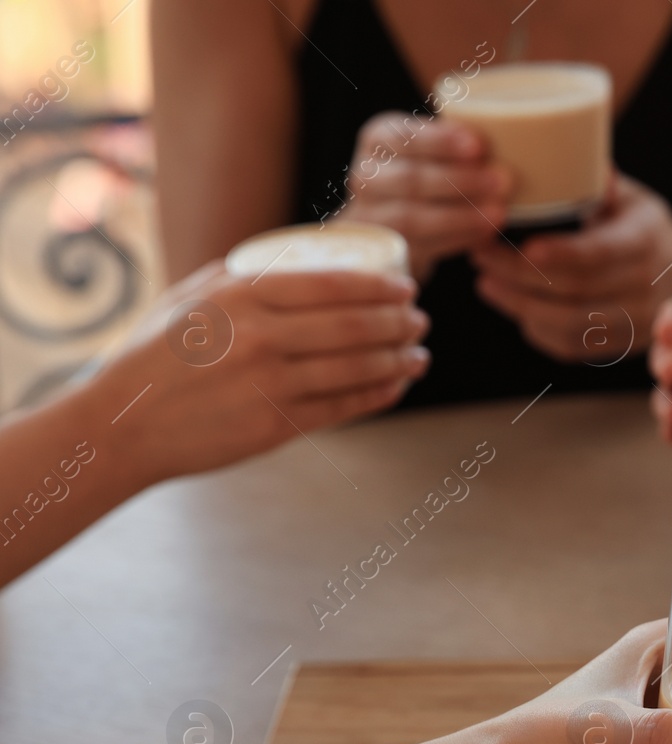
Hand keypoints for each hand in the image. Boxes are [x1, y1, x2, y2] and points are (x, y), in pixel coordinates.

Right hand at [101, 261, 429, 482]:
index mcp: (241, 296)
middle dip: (400, 323)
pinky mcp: (275, 426)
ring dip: (399, 361)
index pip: (332, 284)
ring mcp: (270, 384)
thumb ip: (242, 279)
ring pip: (357, 368)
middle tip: (421, 320)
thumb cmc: (154, 356)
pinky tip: (396, 387)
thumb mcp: (189, 299)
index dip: (380, 287)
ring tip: (419, 355)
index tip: (405, 287)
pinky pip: (343, 408)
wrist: (121, 425)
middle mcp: (260, 337)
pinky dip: (378, 396)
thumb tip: (298, 259)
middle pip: (355, 326)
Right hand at [339, 112, 511, 279]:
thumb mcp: (434, 149)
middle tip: (503, 182)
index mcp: (379, 137)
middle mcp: (366, 174)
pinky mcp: (386, 249)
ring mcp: (370, 214)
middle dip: (460, 181)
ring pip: (412, 217)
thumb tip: (510, 140)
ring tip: (500, 214)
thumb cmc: (426, 174)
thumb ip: (458, 143)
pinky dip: (457, 240)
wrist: (389, 222)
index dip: (441, 141)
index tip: (478, 146)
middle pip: (411, 178)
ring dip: (461, 216)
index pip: (406, 136)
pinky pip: (422, 246)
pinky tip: (486, 235)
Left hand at [470, 173, 671, 360]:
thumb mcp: (637, 201)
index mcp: (644, 242)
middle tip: (480, 254)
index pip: (600, 253)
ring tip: (486, 283)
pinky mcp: (617, 347)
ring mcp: (630, 322)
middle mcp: (641, 287)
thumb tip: (568, 149)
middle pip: (573, 290)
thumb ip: (603, 183)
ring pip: (569, 324)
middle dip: (518, 276)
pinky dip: (538, 330)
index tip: (524, 246)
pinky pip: (572, 347)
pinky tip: (515, 307)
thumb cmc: (650, 234)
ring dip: (520, 306)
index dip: (562, 253)